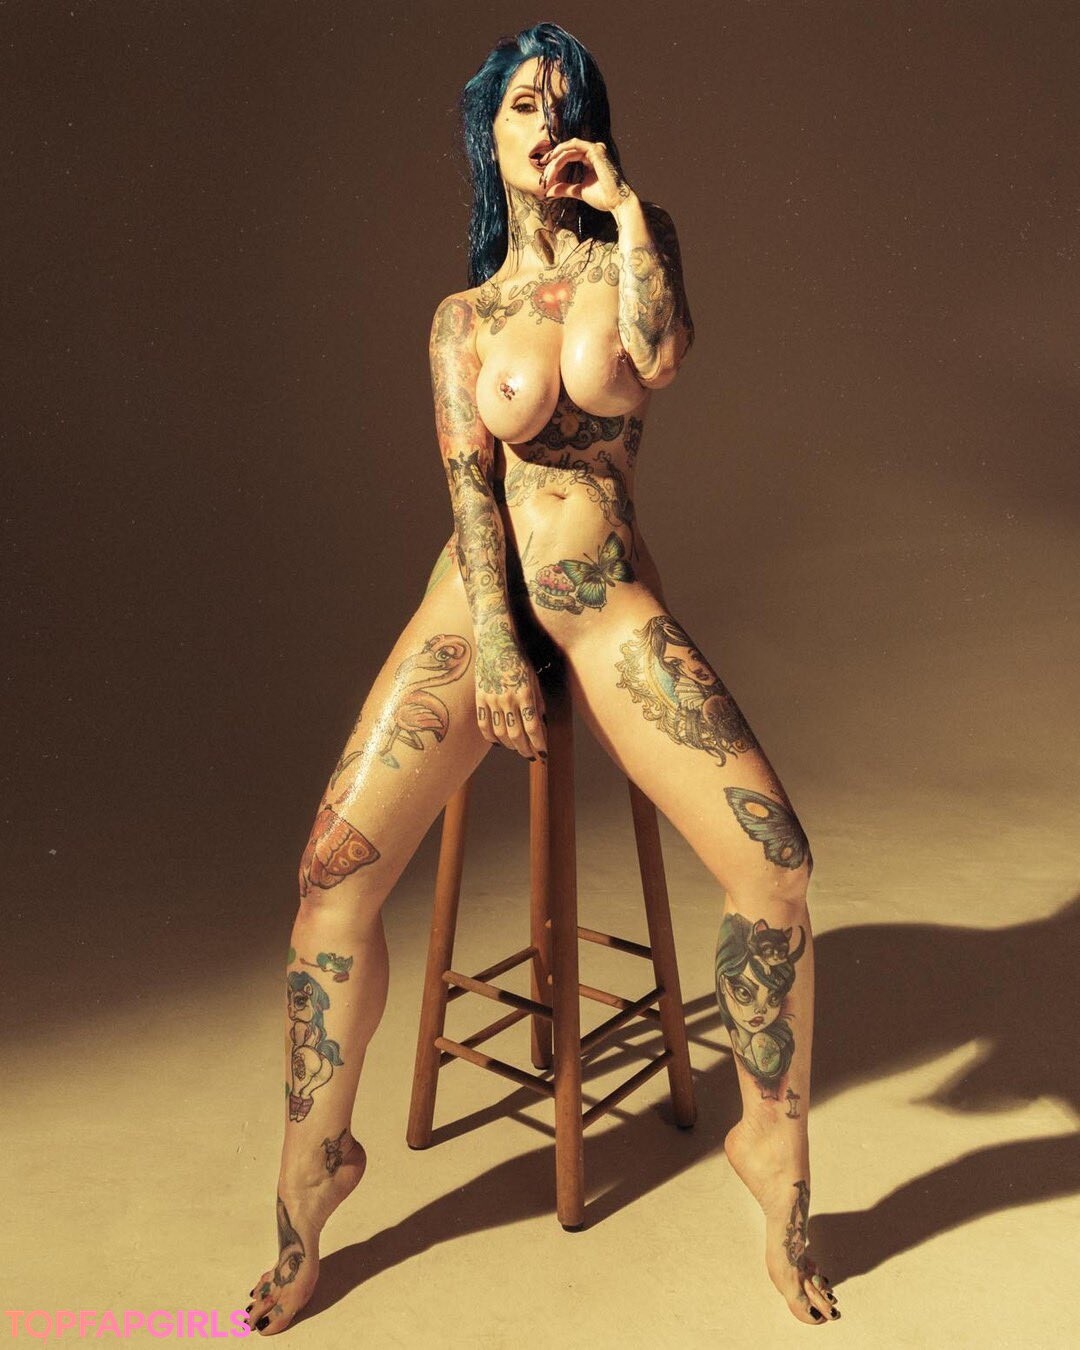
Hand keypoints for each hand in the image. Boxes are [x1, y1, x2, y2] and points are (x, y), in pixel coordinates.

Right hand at [474, 622, 548, 760]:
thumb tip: (542, 723)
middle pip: (517, 735)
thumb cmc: (519, 658)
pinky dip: (491, 737)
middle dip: (526, 749)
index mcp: (525, 694)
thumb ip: (537, 702)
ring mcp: (492, 699)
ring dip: (511, 746)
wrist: (495, 641)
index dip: (539, 744)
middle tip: (532, 756)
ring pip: (500, 733)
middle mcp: (508, 699)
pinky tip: (498, 743)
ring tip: (518, 749)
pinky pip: (484, 724)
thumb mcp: (534, 679)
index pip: (533, 728)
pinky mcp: (480, 697)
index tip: (543, 753)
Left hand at [539, 138, 634, 214]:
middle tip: (543, 177)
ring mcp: (595, 148)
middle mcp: (593, 150)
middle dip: (551, 164)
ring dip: (555, 162)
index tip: (544, 177)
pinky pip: (574, 147)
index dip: (554, 165)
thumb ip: (565, 189)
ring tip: (547, 175)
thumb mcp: (578, 191)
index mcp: (590, 158)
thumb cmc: (603, 197)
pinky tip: (553, 163)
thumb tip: (549, 191)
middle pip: (565, 152)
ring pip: (567, 150)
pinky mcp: (595, 150)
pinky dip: (562, 154)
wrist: (617, 202)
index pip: (567, 156)